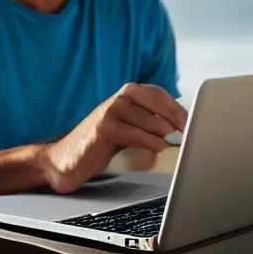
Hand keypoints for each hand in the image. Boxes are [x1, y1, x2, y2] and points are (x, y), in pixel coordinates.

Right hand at [44, 83, 187, 193]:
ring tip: (171, 138)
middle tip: (186, 128)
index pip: (154, 92)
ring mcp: (106, 113)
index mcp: (122, 99)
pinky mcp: (101, 129)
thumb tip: (176, 130)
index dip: (174, 105)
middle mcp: (114, 101)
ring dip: (160, 127)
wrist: (63, 161)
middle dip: (171, 113)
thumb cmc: (96, 147)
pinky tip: (159, 146)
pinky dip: (148, 139)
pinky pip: (130, 131)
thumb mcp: (124, 132)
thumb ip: (144, 126)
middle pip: (149, 97)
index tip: (189, 120)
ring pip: (141, 114)